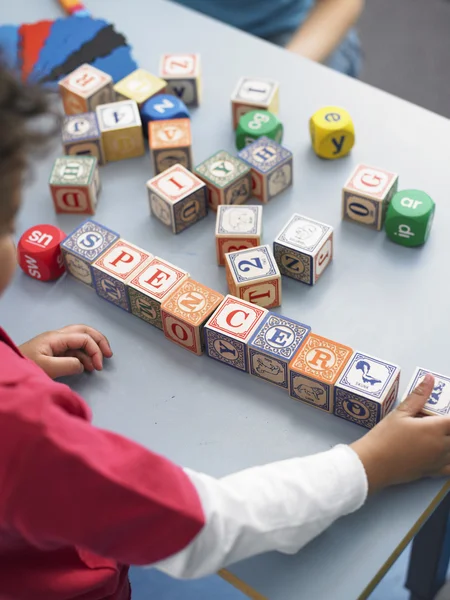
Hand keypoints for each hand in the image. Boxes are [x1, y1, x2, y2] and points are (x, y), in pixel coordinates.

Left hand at [19, 324, 112, 378]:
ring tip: (97, 365)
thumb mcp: (47, 368)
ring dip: (91, 349)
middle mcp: (57, 337)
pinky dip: (83, 356)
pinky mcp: (53, 351)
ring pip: (80, 339)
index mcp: (56, 338)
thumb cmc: (25, 366)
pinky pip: (73, 349)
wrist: (6, 370)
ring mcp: (55, 343)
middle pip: (84, 331)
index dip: (95, 350)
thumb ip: (68, 365)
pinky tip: (87, 367)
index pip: (83, 338)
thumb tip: (83, 364)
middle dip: (99, 340)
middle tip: (109, 354)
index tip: (99, 367)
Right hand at [351, 374, 449, 493]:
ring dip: (449, 440)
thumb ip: (418, 396)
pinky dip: (449, 458)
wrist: (373, 464)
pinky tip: (442, 453)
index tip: (443, 414)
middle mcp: (442, 446)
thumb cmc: (385, 436)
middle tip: (436, 421)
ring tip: (435, 433)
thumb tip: (430, 379)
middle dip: (448, 427)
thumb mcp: (400, 413)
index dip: (449, 416)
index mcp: (435, 429)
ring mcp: (439, 460)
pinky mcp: (432, 472)